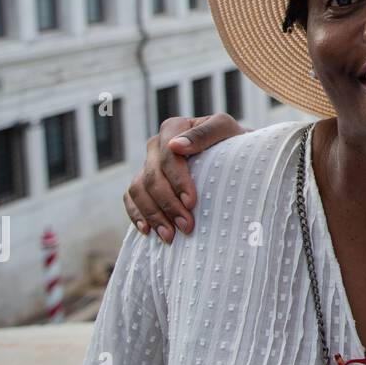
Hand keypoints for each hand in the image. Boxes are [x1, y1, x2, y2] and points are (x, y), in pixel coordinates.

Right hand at [123, 114, 244, 242]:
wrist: (234, 155)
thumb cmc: (234, 142)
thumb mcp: (227, 131)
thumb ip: (205, 134)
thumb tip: (175, 145)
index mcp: (174, 128)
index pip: (169, 156)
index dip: (178, 180)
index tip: (192, 202)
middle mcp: (156, 145)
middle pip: (152, 177)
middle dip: (168, 204)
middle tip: (186, 226)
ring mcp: (148, 164)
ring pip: (138, 190)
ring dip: (153, 215)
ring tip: (170, 236)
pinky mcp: (143, 182)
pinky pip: (131, 198)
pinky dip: (137, 214)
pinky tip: (148, 231)